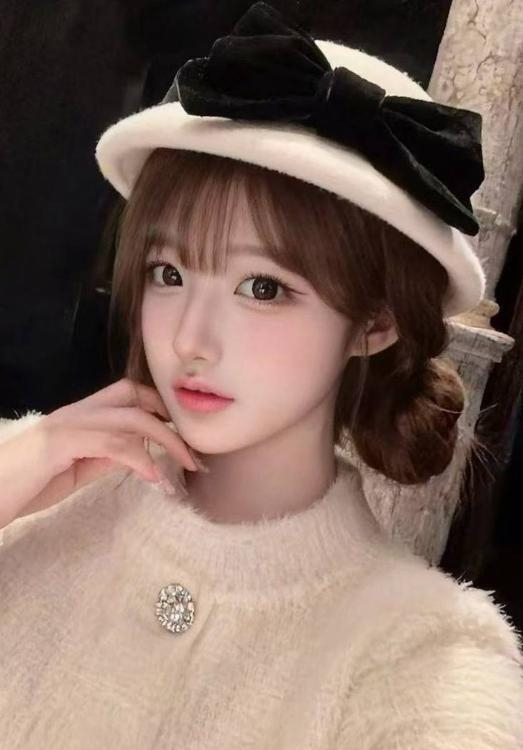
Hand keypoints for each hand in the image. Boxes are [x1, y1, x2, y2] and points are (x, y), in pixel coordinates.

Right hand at [0, 378, 197, 528]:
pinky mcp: (58, 444)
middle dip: (170, 424)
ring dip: (165, 442)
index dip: (157, 406)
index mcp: (77, 415)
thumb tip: (139, 454)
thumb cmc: (25, 486)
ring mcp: (65, 425)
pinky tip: (154, 477)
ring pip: (129, 420)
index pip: (126, 393)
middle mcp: (73, 412)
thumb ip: (104, 458)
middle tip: (193, 455)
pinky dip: (140, 459)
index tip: (181, 432)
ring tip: (185, 466)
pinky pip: (111, 444)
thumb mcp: (74, 472)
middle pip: (134, 399)